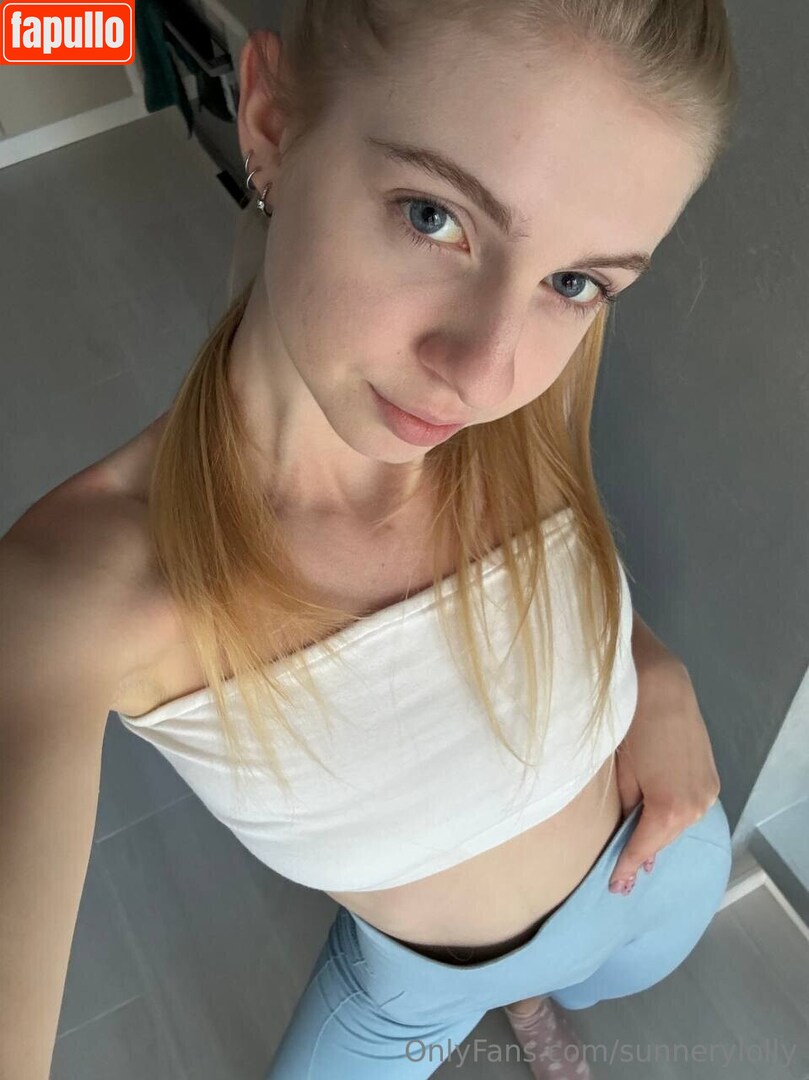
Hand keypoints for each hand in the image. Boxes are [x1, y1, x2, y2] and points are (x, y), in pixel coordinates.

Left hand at [608, 661, 720, 891]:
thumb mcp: (622, 773)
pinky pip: (689, 808)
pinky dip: (672, 817)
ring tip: (637, 852)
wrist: (661, 687)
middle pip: (665, 839)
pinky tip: (658, 821)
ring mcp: (708, 793)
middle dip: (642, 854)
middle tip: (622, 876)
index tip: (614, 888)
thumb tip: (627, 829)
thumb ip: (627, 806)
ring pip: (679, 825)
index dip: (626, 867)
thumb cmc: (631, 725)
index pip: (644, 848)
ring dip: (659, 835)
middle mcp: (696, 807)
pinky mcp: (711, 779)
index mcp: (670, 809)